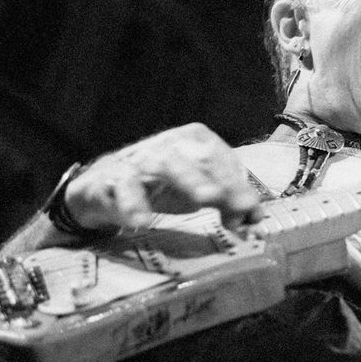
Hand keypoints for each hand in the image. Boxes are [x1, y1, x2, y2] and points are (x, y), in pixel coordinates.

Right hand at [64, 123, 260, 231]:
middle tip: (241, 203)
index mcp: (194, 140)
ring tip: (206, 199)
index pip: (223, 160)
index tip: (252, 209)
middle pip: (202, 159)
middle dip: (223, 181)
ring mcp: (140, 160)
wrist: (105, 188)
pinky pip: (123, 190)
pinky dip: (132, 205)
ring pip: (166, 165)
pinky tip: (142, 221)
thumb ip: (229, 202)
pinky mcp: (113, 180)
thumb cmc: (162, 185)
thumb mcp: (199, 191)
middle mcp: (169, 145)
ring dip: (188, 180)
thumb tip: (255, 218)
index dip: (240, 185)